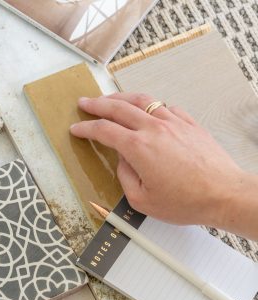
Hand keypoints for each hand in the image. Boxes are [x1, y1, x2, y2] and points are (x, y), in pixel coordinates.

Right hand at [70, 92, 257, 238]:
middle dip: (97, 104)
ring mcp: (173, 122)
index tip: (76, 128)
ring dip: (121, 97)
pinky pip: (164, 106)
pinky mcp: (189, 123)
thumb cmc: (185, 202)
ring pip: (142, 101)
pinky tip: (146, 109)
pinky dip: (149, 105)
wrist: (222, 194)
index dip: (86, 128)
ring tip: (109, 98)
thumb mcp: (142, 200)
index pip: (104, 131)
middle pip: (118, 108)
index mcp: (138, 148)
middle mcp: (153, 128)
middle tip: (84, 103)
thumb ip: (125, 177)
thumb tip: (122, 161)